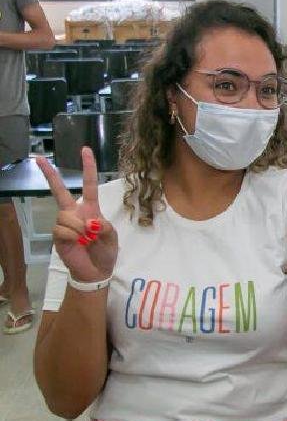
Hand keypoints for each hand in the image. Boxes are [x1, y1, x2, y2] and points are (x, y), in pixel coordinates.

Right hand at [36, 148, 117, 282]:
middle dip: (50, 174)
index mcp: (91, 209)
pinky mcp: (57, 235)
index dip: (88, 168)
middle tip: (40, 158)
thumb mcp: (112, 236)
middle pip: (60, 191)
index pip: (89, 185)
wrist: (96, 270)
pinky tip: (78, 243)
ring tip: (87, 238)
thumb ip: (104, 226)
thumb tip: (90, 221)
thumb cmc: (105, 252)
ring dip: (79, 227)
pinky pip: (62, 229)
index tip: (85, 150)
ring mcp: (64, 223)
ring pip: (65, 215)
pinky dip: (73, 236)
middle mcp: (74, 212)